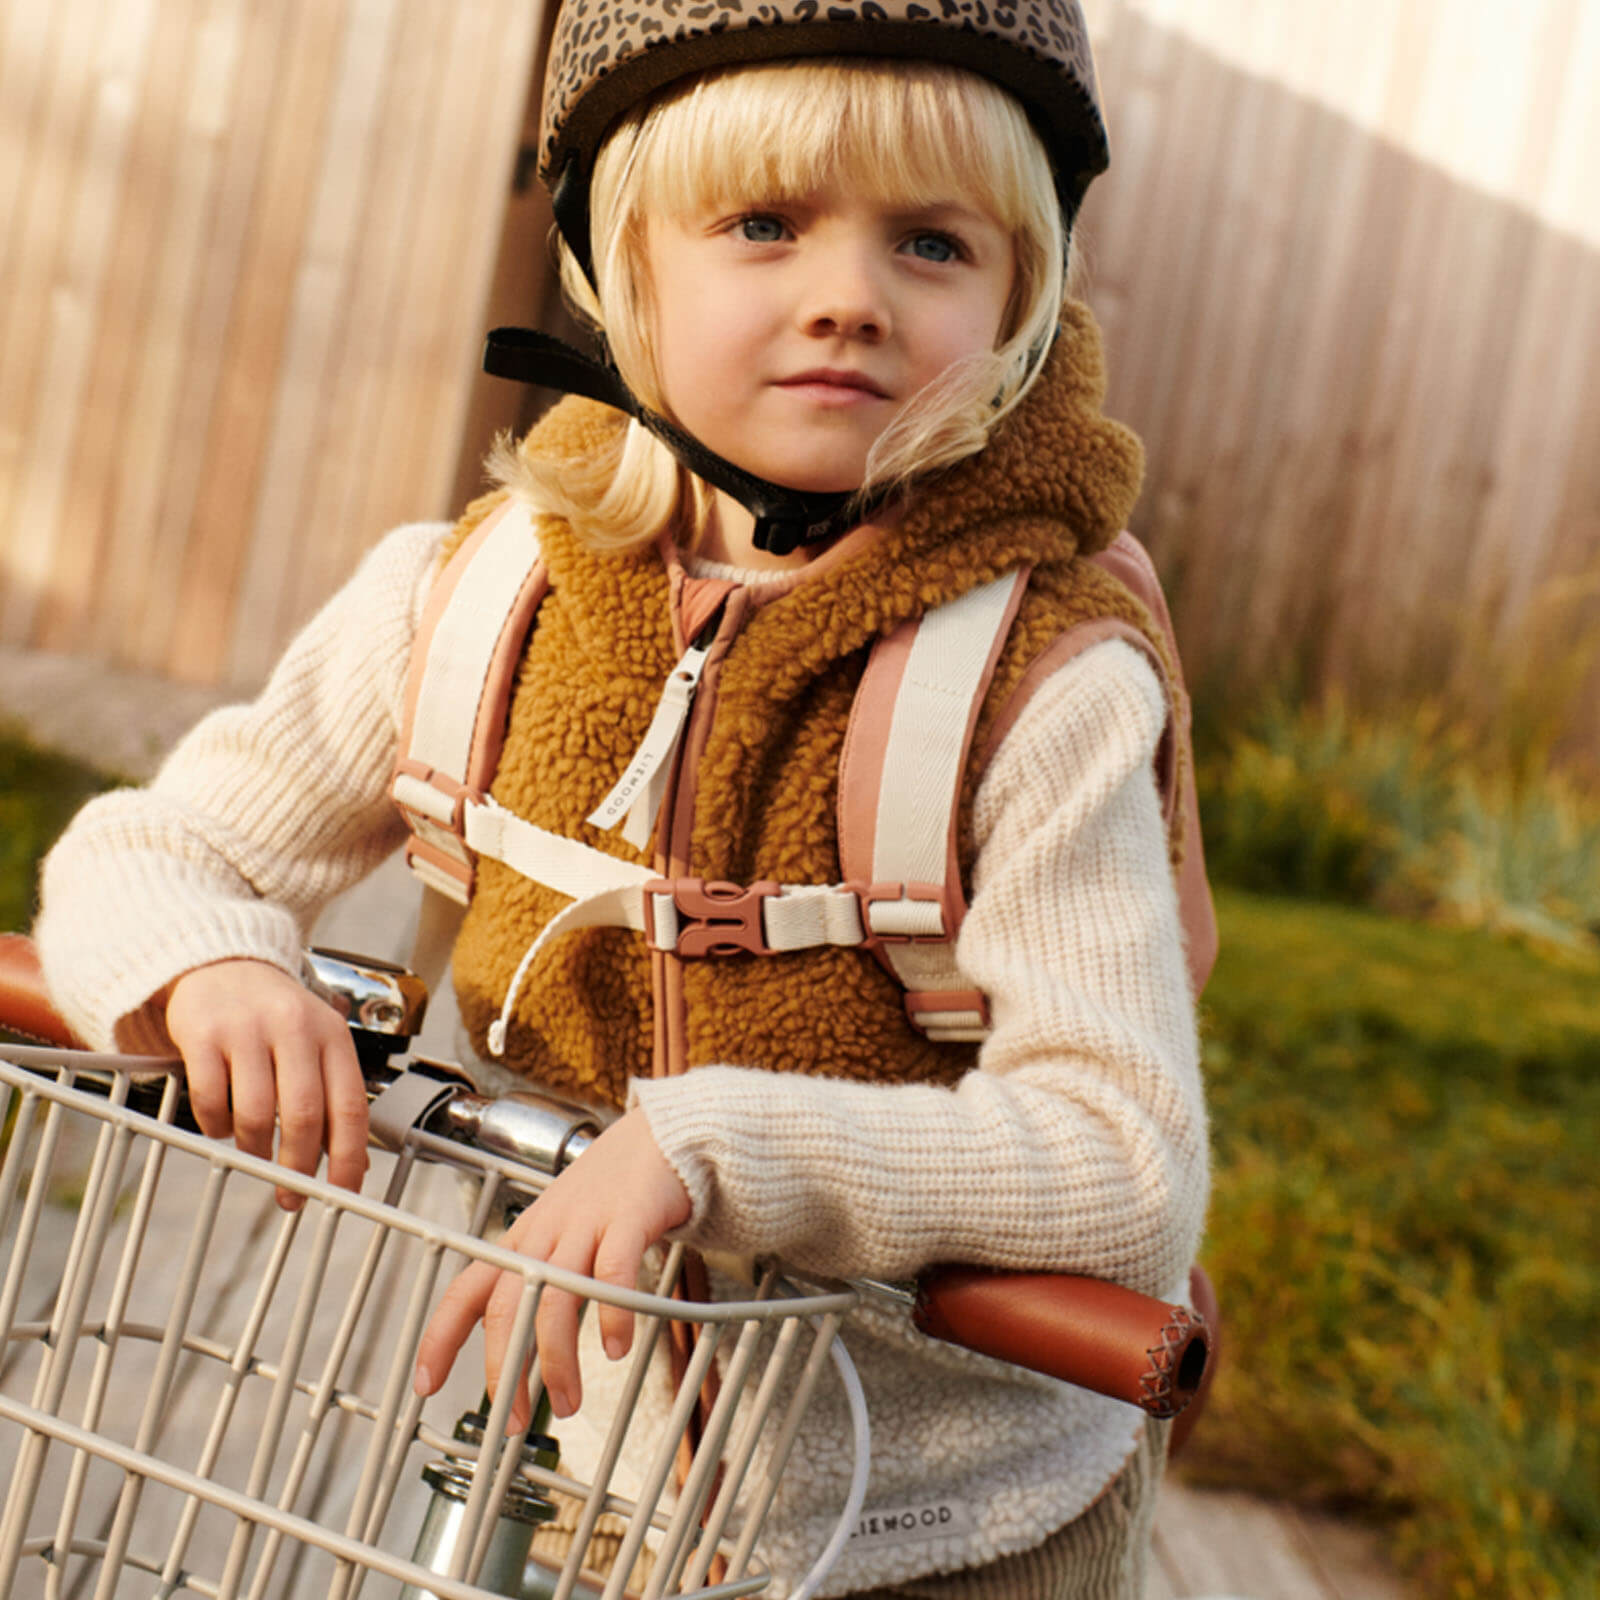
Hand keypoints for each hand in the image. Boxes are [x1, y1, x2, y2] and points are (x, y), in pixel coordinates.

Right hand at [165, 958, 368, 1208]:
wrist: (222, 964)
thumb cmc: (275, 1015)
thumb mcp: (317, 1043)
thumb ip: (335, 1096)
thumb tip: (353, 1166)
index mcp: (332, 1034)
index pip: (350, 1106)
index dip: (347, 1157)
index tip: (342, 1192)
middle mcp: (295, 1028)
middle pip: (304, 1114)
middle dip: (298, 1166)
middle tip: (291, 1194)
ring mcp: (247, 1029)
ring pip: (255, 1112)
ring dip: (254, 1150)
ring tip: (254, 1155)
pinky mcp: (203, 1034)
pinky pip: (211, 1099)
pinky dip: (216, 1126)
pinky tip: (221, 1126)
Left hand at [413, 1107, 690, 1424]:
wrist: (658, 1139)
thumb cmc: (607, 1193)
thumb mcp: (557, 1232)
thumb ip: (537, 1280)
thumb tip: (517, 1345)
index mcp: (522, 1241)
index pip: (465, 1291)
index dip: (439, 1338)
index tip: (424, 1384)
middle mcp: (545, 1234)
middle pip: (507, 1305)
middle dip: (504, 1369)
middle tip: (512, 1420)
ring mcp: (585, 1225)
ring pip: (556, 1299)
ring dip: (558, 1360)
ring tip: (570, 1402)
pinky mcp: (629, 1219)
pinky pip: (614, 1272)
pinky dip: (612, 1315)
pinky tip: (616, 1348)